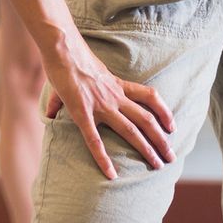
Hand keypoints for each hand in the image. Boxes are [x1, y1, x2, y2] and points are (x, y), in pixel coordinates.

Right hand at [42, 34, 176, 177]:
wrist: (62, 47)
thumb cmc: (69, 57)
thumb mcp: (77, 76)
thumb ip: (70, 96)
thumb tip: (50, 113)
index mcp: (117, 85)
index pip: (149, 97)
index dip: (164, 112)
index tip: (173, 127)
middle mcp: (114, 97)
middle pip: (146, 120)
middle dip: (161, 140)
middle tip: (171, 157)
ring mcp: (101, 106)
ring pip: (131, 131)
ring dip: (147, 149)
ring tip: (157, 166)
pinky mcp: (83, 112)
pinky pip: (95, 139)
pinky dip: (103, 158)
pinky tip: (111, 174)